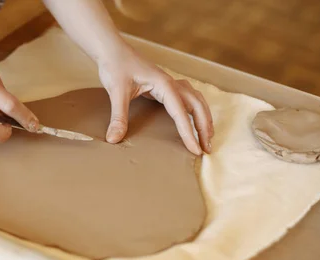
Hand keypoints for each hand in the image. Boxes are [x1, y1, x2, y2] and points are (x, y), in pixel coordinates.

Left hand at [98, 46, 213, 154]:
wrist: (112, 49)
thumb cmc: (115, 65)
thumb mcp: (116, 92)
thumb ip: (118, 116)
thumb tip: (114, 139)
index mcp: (164, 84)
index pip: (182, 113)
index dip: (189, 133)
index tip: (195, 150)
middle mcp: (171, 83)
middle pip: (197, 106)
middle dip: (204, 128)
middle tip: (207, 149)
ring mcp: (169, 84)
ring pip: (196, 101)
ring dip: (204, 118)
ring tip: (207, 136)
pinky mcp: (163, 86)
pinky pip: (186, 99)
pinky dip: (194, 110)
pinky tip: (193, 120)